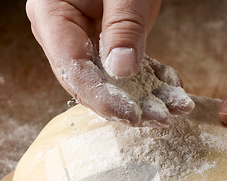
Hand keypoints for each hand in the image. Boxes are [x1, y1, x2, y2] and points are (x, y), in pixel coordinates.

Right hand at [26, 0, 190, 125]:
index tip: (134, 116)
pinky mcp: (103, 41)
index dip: (104, 99)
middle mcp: (61, 35)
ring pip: (108, 82)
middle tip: (161, 118)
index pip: (74, 70)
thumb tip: (121, 72)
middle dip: (126, 105)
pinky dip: (147, 80)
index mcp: (52, 17)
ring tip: (173, 108)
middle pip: (88, 84)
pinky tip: (171, 89)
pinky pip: (121, 69)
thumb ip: (122, 26)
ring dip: (142, 97)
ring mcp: (81, 39)